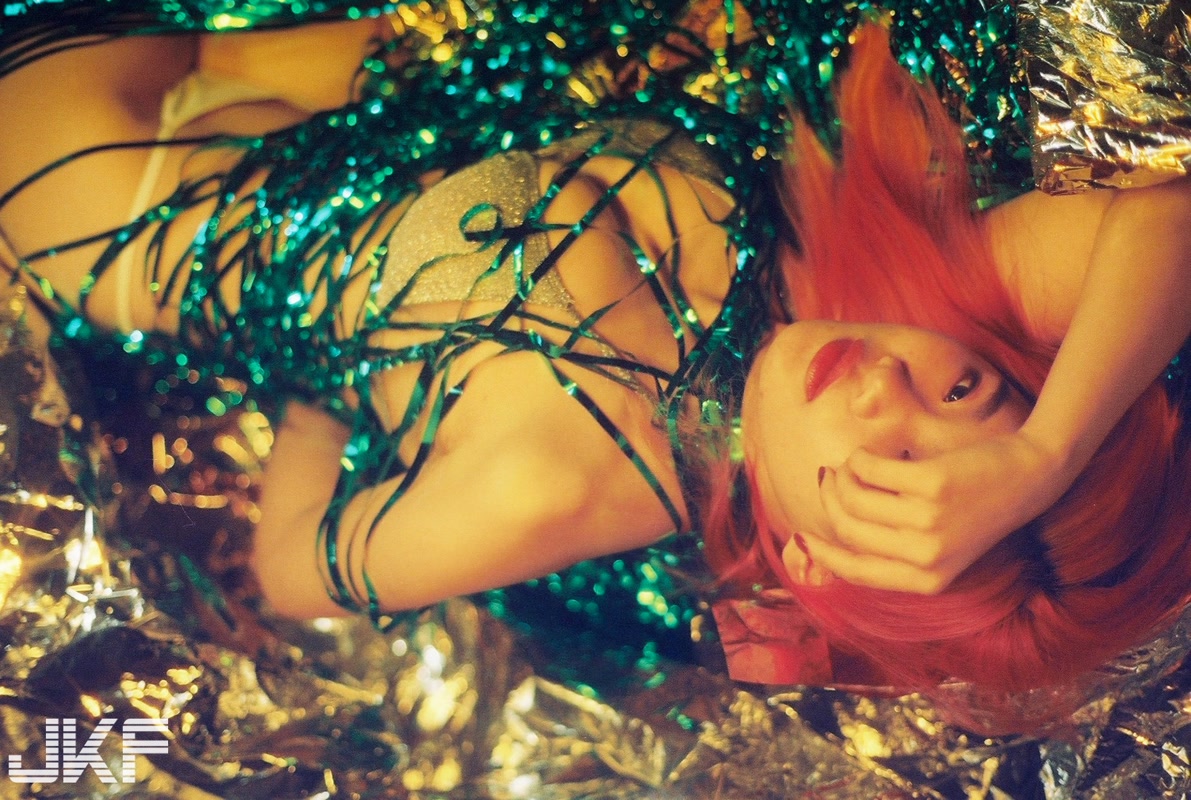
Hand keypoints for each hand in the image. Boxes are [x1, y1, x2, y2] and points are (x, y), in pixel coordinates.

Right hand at [795, 429, 1076, 593]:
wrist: (1030, 476)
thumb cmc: (977, 509)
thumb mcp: (939, 546)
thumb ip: (894, 550)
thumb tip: (829, 539)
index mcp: (927, 580)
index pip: (856, 572)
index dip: (822, 554)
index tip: (803, 537)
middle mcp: (927, 556)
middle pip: (849, 528)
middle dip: (830, 501)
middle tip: (829, 479)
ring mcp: (930, 521)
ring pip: (855, 497)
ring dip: (842, 475)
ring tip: (848, 465)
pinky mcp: (931, 485)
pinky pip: (872, 469)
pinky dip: (860, 458)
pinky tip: (866, 453)